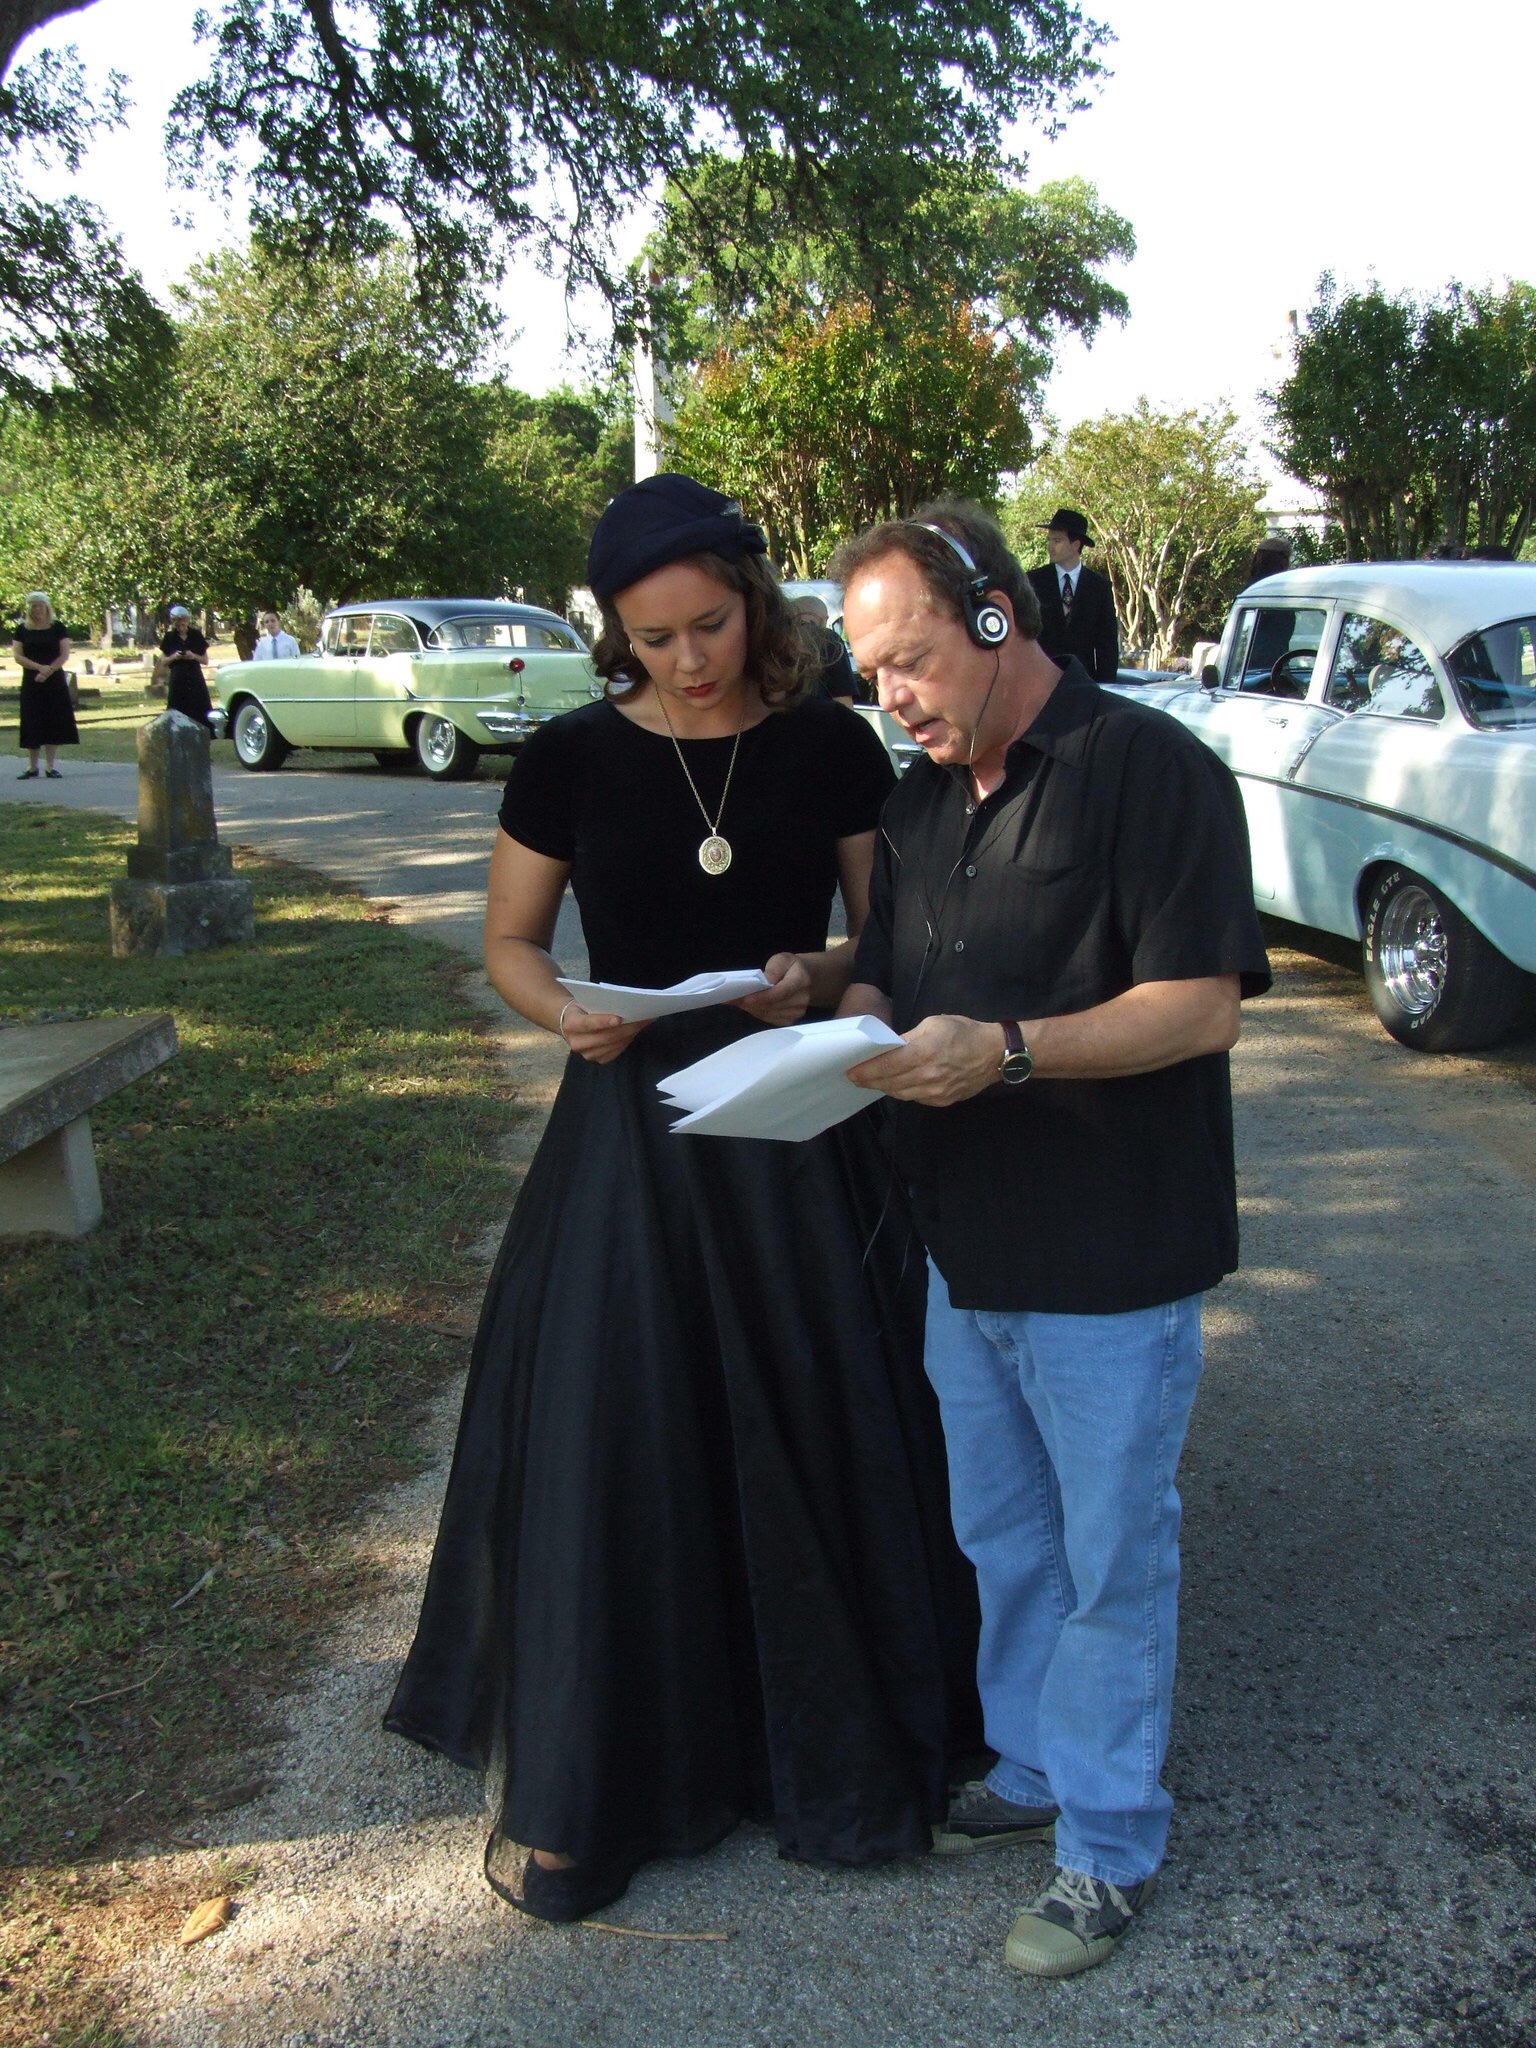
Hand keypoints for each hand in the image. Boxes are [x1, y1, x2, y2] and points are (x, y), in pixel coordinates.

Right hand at [559, 1004, 649, 1064]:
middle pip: (605, 1037)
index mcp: (571, 1025)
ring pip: (613, 1045)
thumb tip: (626, 1004)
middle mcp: (576, 1043)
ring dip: (630, 1034)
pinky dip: (626, 1041)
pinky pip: (616, 1051)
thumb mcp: (586, 1001)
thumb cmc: (583, 1008)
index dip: (603, 1022)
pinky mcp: (597, 1059)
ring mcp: (587, 1054)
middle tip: (643, 1017)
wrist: (572, 1022)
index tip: (619, 1019)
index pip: (588, 1023)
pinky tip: (634, 1032)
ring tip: (643, 1023)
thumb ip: (600, 1004)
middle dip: (626, 1027)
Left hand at [735, 952, 811, 1024]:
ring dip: (751, 1008)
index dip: (761, 997)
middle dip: (750, 1003)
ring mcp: (796, 1012)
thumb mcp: (782, 959)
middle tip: (732, 998)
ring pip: (767, 1014)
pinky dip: (756, 1012)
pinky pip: (768, 1019)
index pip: (779, 992)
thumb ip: (773, 969)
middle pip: (771, 1005)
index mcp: (800, 981)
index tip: (745, 998)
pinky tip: (750, 1005)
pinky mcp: (790, 1020)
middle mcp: (800, 1000)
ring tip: (738, 1000)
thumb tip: (764, 981)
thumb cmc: (790, 967)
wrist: (805, 978)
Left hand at [848, 1014, 1003, 1105]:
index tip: (851, 1071)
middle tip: (855, 1077)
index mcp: (924, 1051)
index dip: (866, 1070)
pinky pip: (915, 1098)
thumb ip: (908, 1038)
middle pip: (890, 1082)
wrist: (995, 1053)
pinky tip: (896, 1084)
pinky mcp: (942, 1100)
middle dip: (870, 1080)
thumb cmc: (964, 1032)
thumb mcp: (933, 1023)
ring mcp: (936, 1091)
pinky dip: (903, 1091)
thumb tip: (889, 1049)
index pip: (886, 1065)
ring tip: (872, 1081)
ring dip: (884, 1087)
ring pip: (900, 1093)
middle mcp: (928, 1075)